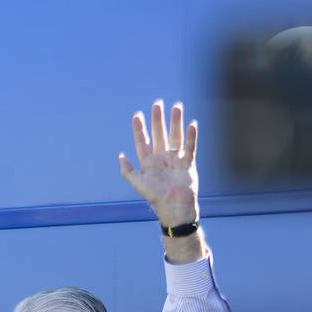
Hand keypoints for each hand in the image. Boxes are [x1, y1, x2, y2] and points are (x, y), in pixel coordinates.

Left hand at [119, 100, 198, 226]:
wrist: (175, 208)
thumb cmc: (155, 198)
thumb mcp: (138, 184)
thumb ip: (128, 170)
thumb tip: (120, 155)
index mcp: (149, 162)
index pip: (143, 141)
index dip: (140, 128)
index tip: (137, 115)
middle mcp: (162, 158)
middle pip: (160, 134)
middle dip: (158, 119)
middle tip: (158, 103)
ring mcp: (175, 159)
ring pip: (175, 136)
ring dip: (176, 122)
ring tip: (177, 107)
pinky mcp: (188, 163)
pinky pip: (190, 147)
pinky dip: (191, 136)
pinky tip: (192, 124)